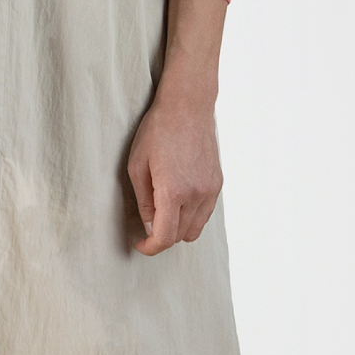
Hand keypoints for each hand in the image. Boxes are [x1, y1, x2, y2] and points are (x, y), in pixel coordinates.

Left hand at [127, 0, 226, 253]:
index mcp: (173, 192)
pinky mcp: (217, 183)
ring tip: (162, 214)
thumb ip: (143, 201)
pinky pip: (205, 213)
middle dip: (162, 238)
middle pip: (180, 236)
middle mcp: (196, 195)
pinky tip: (178, 202)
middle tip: (146, 228)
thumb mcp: (137, 166)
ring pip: (196, 228)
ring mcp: (210, 190)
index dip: (150, 248)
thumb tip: (149, 227)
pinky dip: (191, 216)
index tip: (140, 245)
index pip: (164, 237)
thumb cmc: (157, 131)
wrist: (188, 106)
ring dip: (178, 229)